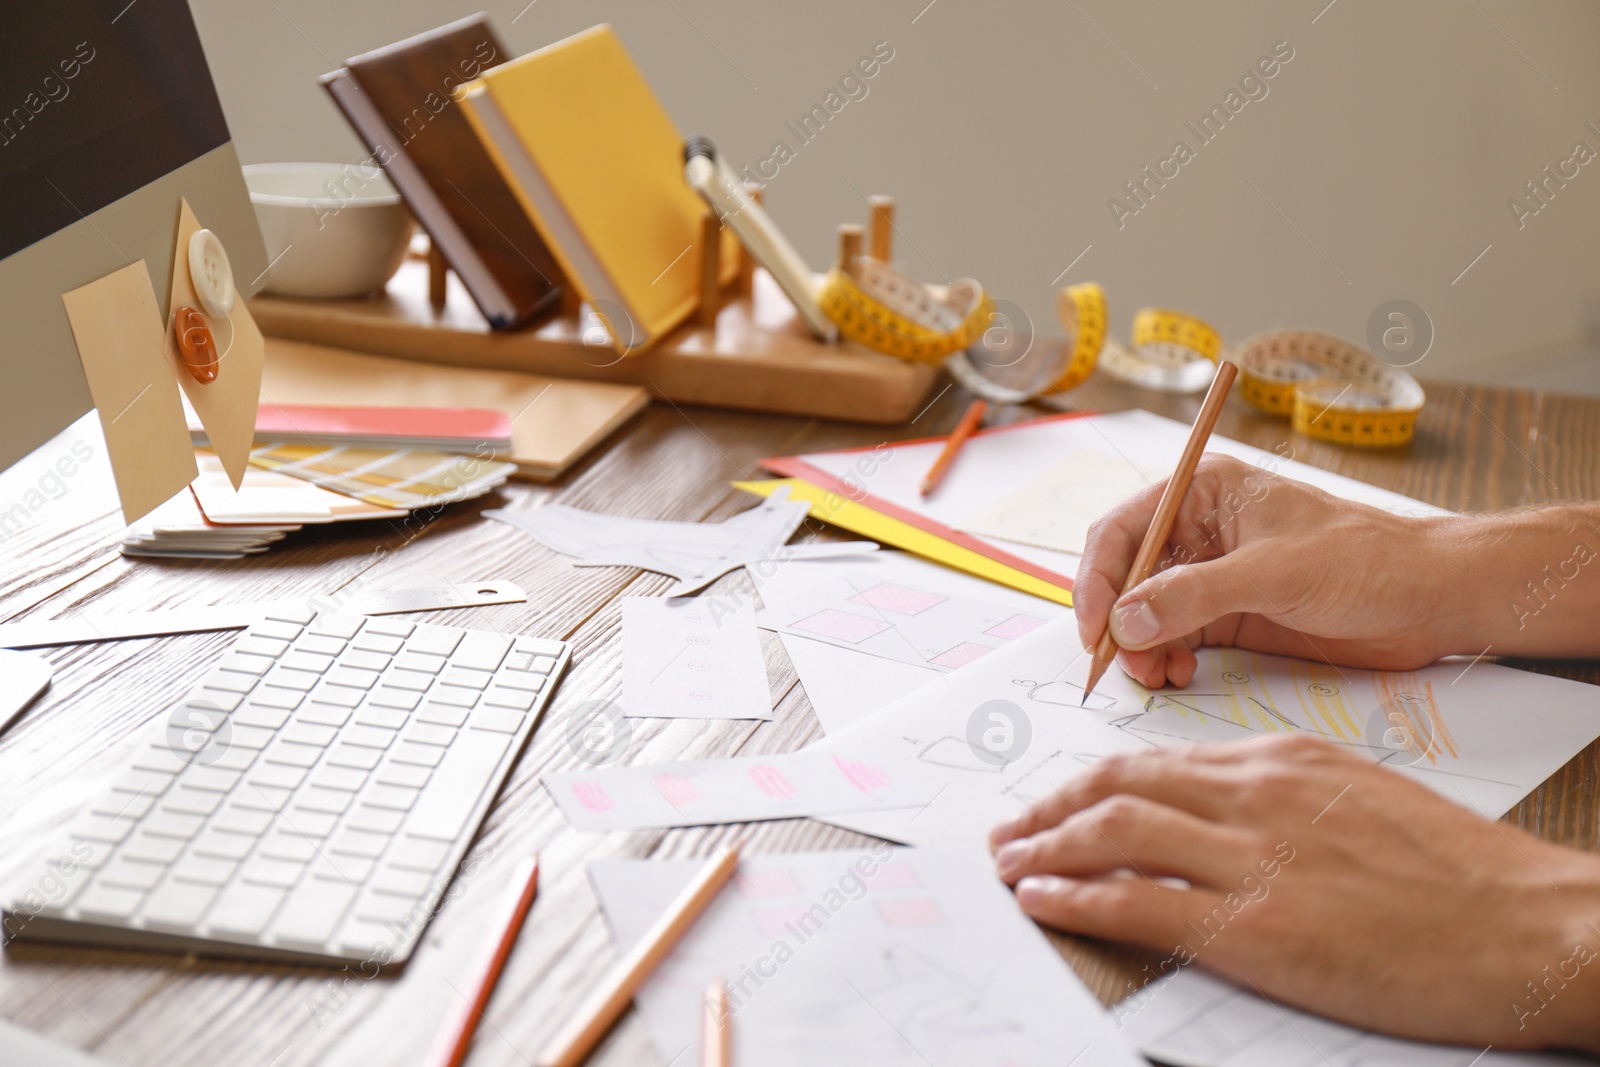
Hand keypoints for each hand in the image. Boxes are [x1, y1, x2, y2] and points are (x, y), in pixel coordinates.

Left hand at [989, 736, 1599, 1050]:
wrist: (1533, 924)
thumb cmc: (1461, 872)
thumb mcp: (1362, 798)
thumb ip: (1283, 796)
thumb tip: (1218, 808)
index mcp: (1281, 763)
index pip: (1156, 760)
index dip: (1091, 781)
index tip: (1058, 800)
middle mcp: (1256, 796)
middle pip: (1118, 784)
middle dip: (1049, 807)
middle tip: (1011, 829)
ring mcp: (1254, 860)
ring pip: (1113, 833)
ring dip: (1044, 848)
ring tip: (1009, 863)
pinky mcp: (1259, 928)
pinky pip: (1138, 902)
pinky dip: (1077, 899)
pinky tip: (1043, 902)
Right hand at [1074, 453, 1459, 688]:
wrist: (1429, 599)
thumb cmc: (1366, 560)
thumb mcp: (1275, 573)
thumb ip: (1195, 596)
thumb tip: (1127, 622)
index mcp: (1204, 493)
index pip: (1123, 531)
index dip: (1098, 579)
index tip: (1095, 627)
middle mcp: (1199, 532)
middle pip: (1125, 575)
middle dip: (1117, 621)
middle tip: (1123, 663)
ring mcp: (1211, 576)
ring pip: (1144, 613)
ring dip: (1139, 646)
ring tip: (1157, 675)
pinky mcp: (1229, 616)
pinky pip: (1174, 637)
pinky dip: (1164, 658)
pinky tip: (1177, 674)